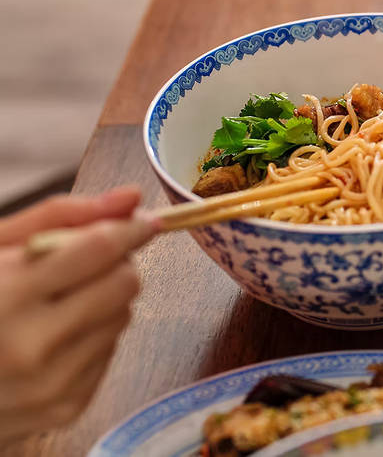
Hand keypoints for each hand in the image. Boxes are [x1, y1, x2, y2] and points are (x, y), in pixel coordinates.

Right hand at [0, 188, 156, 443]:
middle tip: (86, 262)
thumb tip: (131, 198)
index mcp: (8, 295)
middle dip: (115, 265)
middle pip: (123, 284)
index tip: (142, 220)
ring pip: (123, 317)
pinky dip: (93, 337)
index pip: (100, 250)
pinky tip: (54, 336)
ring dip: (105, 301)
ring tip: (58, 301)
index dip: (129, 229)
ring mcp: (50, 385)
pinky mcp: (65, 410)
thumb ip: (59, 217)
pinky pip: (109, 353)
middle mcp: (32, 345)